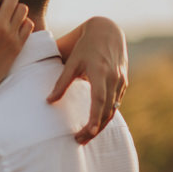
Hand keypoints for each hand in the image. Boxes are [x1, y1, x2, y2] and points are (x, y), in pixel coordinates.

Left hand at [47, 17, 127, 143]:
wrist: (107, 30)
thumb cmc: (84, 46)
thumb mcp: (71, 62)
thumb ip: (61, 82)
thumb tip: (48, 101)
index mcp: (100, 73)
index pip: (99, 101)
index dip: (94, 118)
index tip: (88, 133)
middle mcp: (114, 79)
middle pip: (107, 111)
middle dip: (94, 128)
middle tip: (79, 141)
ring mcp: (121, 81)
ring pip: (113, 109)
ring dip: (100, 125)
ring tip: (85, 136)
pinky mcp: (123, 82)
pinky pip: (116, 103)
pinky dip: (106, 115)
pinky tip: (95, 123)